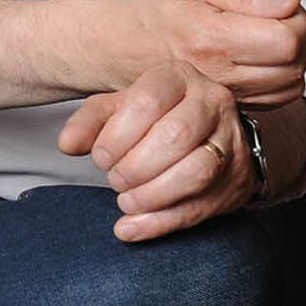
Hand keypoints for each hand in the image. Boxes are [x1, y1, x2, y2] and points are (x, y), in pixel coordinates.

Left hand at [58, 60, 254, 241]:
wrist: (205, 134)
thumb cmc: (154, 118)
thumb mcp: (118, 110)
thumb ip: (90, 122)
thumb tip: (68, 144)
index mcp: (179, 77)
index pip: (148, 101)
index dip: (117, 135)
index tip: (100, 156)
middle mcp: (212, 103)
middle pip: (176, 136)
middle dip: (135, 166)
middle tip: (114, 179)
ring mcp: (231, 143)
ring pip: (196, 172)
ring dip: (151, 195)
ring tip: (125, 202)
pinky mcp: (236, 181)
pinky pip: (200, 207)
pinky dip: (160, 223)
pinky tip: (131, 228)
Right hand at [99, 0, 305, 106]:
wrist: (112, 45)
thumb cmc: (148, 7)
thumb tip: (290, 2)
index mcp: (210, 35)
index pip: (287, 39)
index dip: (296, 18)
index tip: (280, 5)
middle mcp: (217, 71)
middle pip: (294, 64)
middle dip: (298, 36)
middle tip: (275, 17)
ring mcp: (220, 93)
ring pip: (290, 85)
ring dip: (292, 59)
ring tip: (266, 36)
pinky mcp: (223, 104)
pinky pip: (276, 99)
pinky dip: (280, 78)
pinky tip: (259, 57)